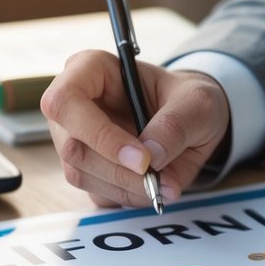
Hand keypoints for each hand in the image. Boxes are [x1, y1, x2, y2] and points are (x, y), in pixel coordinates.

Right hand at [41, 50, 229, 207]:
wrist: (192, 119)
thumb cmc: (188, 99)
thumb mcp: (198, 103)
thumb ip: (177, 126)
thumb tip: (152, 158)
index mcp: (90, 69)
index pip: (66, 101)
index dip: (99, 134)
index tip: (142, 158)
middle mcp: (73, 104)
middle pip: (73, 147)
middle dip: (120, 171)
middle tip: (160, 179)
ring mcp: (75, 139)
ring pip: (81, 174)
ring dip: (127, 187)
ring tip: (164, 182)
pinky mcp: (86, 168)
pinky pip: (96, 192)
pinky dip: (128, 196)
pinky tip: (153, 184)